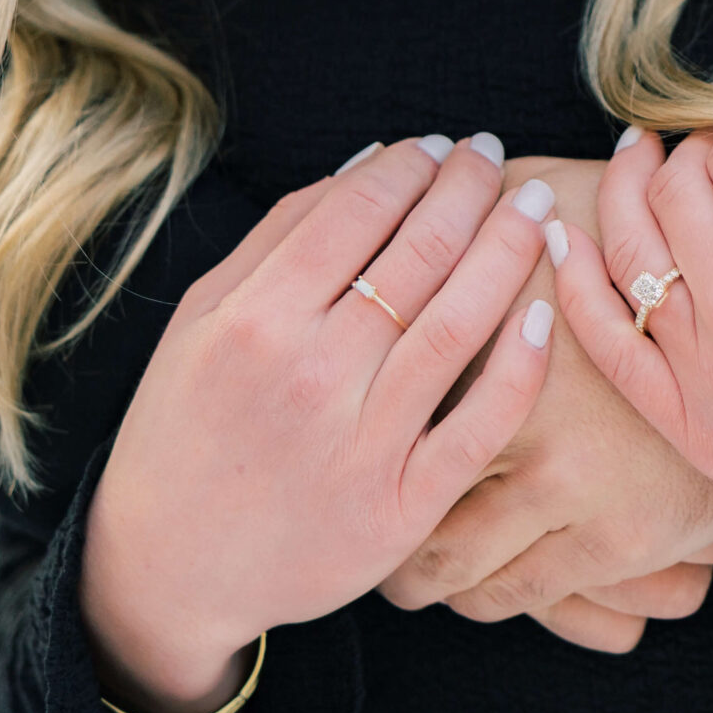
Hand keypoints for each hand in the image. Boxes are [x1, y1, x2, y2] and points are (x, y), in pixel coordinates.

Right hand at [82, 136, 555, 712]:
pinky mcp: (400, 509)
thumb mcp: (204, 317)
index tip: (441, 147)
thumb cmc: (186, 424)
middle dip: (469, 190)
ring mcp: (360, 446)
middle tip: (496, 159)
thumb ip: (281, 234)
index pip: (357, 212)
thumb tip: (373, 159)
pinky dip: (520, 365)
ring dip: (507, 251)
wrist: (170, 566)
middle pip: (419, 255)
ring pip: (459, 324)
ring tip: (533, 208)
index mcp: (254, 321)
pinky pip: (479, 425)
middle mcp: (310, 376)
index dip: (412, 166)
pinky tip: (542, 313)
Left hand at [381, 158, 712, 653]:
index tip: (335, 470)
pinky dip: (502, 601)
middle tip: (367, 552)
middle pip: (419, 528)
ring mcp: (572, 498)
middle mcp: (519, 436)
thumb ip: (456, 213)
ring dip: (436, 588)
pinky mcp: (624, 541)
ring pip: (471, 581)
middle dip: (390, 555)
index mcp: (482, 355)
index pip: (385, 434)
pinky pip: (539, 600)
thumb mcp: (539, 201)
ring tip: (415, 583)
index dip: (351, 459)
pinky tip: (487, 589)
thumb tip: (376, 175)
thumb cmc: (630, 227)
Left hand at [549, 65, 712, 582]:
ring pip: (631, 253)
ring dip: (624, 194)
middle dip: (690, 159)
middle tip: (710, 156)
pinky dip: (577, 288)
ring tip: (636, 162)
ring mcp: (709, 371)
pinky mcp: (693, 428)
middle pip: (676, 192)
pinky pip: (611, 348)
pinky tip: (563, 238)